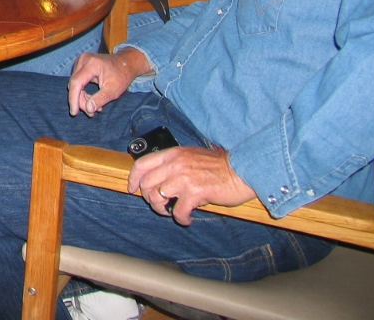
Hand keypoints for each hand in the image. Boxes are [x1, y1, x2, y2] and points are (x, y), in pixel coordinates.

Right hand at [67, 48, 149, 116]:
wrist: (126, 63)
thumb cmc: (122, 76)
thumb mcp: (114, 90)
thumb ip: (100, 99)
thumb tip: (88, 109)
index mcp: (91, 64)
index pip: (76, 83)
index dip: (73, 99)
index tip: (74, 113)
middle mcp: (83, 60)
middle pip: (74, 84)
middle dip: (80, 100)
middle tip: (91, 113)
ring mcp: (81, 60)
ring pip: (75, 83)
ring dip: (82, 97)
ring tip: (94, 107)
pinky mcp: (81, 64)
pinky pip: (78, 81)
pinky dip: (83, 92)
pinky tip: (92, 99)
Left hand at [129, 146, 256, 224]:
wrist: (241, 171)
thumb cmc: (218, 166)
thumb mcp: (191, 156)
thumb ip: (175, 163)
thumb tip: (160, 178)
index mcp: (172, 154)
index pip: (142, 164)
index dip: (133, 178)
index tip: (132, 189)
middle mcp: (175, 164)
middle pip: (147, 184)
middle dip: (149, 198)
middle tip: (160, 205)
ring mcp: (184, 178)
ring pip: (158, 198)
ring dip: (163, 210)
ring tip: (173, 212)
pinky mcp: (195, 193)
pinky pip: (178, 211)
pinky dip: (181, 219)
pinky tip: (188, 219)